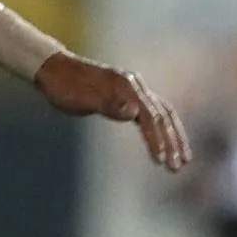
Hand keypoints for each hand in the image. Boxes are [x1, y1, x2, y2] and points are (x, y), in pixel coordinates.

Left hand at [35, 54, 189, 171]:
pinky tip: (168, 143)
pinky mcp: (129, 95)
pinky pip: (153, 113)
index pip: (150, 117)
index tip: (161, 161)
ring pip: (163, 114)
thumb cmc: (64, 87)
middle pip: (163, 116)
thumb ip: (109, 105)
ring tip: (182, 160)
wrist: (54, 70)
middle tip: (177, 167)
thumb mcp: (82, 99)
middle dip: (173, 142)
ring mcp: (133, 89)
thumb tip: (134, 113)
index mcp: (126, 86)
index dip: (157, 140)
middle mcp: (135, 85)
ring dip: (173, 137)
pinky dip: (163, 129)